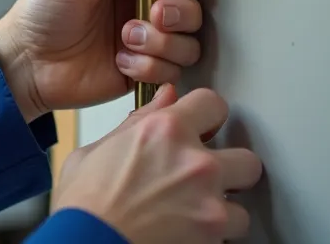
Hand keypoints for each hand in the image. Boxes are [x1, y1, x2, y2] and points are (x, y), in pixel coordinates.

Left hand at [0, 0, 201, 119]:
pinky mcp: (142, 72)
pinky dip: (148, 67)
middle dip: (179, 11)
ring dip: (163, 42)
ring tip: (126, 38)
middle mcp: (141, 8)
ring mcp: (145, 42)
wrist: (25, 62)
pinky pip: (170, 72)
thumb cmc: (40, 13)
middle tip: (154, 13)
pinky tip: (120, 61)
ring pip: (188, 43)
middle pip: (191, 7)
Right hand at [52, 85, 263, 242]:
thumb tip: (163, 100)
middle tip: (204, 177)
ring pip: (244, 202)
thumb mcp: (97, 149)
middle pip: (245, 157)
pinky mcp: (212, 235)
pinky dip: (216, 236)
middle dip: (228, 167)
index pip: (214, 104)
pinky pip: (232, 233)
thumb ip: (138, 121)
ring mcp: (209, 201)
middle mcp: (195, 161)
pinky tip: (192, 231)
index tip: (203, 127)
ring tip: (198, 210)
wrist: (83, 242)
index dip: (207, 115)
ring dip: (225, 207)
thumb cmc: (84, 203)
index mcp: (165, 130)